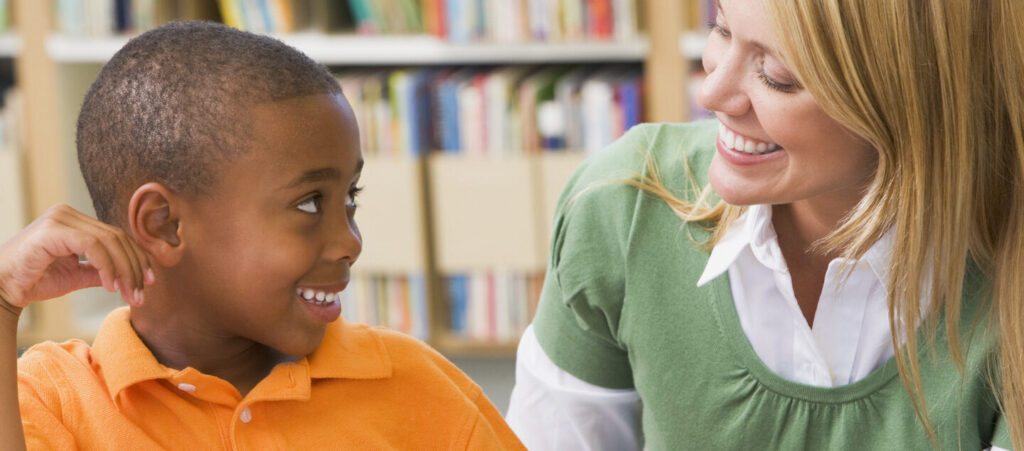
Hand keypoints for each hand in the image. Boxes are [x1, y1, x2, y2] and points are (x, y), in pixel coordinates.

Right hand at [0, 204, 153, 313]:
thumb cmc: (34, 280)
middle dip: (135, 267)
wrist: (2, 289)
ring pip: (109, 241)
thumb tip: (131, 276)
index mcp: (74, 221)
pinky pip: (93, 246)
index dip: (137, 258)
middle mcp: (68, 214)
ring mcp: (60, 218)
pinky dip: (107, 266)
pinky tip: (111, 286)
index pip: (117, 236)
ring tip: (129, 294)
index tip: (149, 282)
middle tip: (141, 294)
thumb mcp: (76, 275)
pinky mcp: (54, 229)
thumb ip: (101, 270)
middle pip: (117, 237)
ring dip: (125, 270)